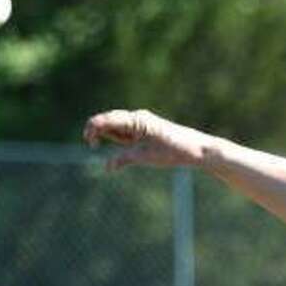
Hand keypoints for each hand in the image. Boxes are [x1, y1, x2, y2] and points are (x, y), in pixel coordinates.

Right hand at [82, 109, 209, 169]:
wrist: (196, 149)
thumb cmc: (173, 151)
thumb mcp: (146, 157)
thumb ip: (124, 159)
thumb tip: (107, 167)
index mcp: (137, 119)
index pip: (107, 119)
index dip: (93, 128)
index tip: (90, 142)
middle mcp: (138, 117)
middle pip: (109, 120)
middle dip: (97, 130)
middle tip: (92, 145)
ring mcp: (142, 123)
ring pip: (117, 126)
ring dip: (107, 134)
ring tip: (104, 146)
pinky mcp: (146, 130)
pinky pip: (126, 132)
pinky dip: (118, 138)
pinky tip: (120, 148)